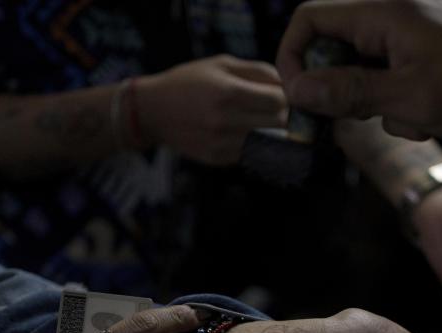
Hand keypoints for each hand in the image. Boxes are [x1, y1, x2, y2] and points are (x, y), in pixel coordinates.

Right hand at [139, 55, 288, 164]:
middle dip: (285, 115)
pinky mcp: (218, 159)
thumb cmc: (189, 82)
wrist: (152, 112)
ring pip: (269, 143)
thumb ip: (258, 71)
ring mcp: (221, 144)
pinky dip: (257, 144)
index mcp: (227, 93)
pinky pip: (252, 154)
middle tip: (281, 109)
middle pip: (279, 124)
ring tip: (267, 121)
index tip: (284, 93)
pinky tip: (249, 133)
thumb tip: (288, 84)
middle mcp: (225, 121)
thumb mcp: (221, 64)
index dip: (287, 96)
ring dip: (274, 133)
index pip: (278, 100)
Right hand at [277, 0, 441, 140]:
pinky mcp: (418, 57)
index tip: (302, 99)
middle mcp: (388, 18)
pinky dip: (397, 106)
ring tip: (411, 119)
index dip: (294, 57)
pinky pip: (386, 81)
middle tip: (361, 119)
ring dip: (374, 105)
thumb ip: (348, 91)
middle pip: (331, 50)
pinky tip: (425, 118)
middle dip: (341, 92)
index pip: (310, 20)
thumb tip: (297, 90)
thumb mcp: (407, 96)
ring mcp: (404, 38)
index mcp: (381, 14)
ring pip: (358, 73)